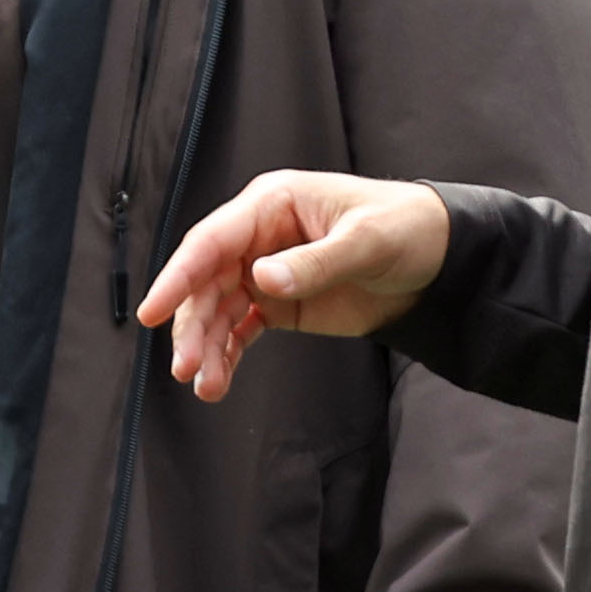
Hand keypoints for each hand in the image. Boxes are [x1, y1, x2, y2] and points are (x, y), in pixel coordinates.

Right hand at [136, 172, 452, 400]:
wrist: (438, 258)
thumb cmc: (404, 227)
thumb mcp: (366, 241)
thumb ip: (315, 262)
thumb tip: (261, 279)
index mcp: (270, 205)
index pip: (211, 241)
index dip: (178, 277)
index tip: (152, 311)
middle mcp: (257, 237)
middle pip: (206, 283)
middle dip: (192, 326)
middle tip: (185, 367)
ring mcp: (266, 271)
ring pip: (218, 311)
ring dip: (208, 348)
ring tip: (205, 386)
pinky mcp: (280, 303)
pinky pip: (241, 329)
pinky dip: (228, 355)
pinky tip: (219, 382)